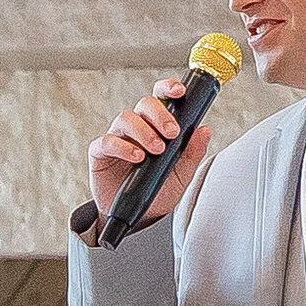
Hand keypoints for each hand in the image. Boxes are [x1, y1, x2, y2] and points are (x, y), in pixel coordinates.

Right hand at [88, 77, 211, 221]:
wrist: (139, 217)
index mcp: (157, 126)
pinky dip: (122, 147)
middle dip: (160, 114)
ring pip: (125, 118)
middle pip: (144, 104)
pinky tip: (137, 157)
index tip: (180, 92)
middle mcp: (137, 127)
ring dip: (143, 131)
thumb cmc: (159, 190)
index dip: (168, 88)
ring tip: (156, 150)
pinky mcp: (100, 153)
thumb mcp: (182, 174)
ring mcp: (117, 138)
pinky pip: (106, 141)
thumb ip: (193, 153)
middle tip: (172, 133)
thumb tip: (205, 130)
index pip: (161, 97)